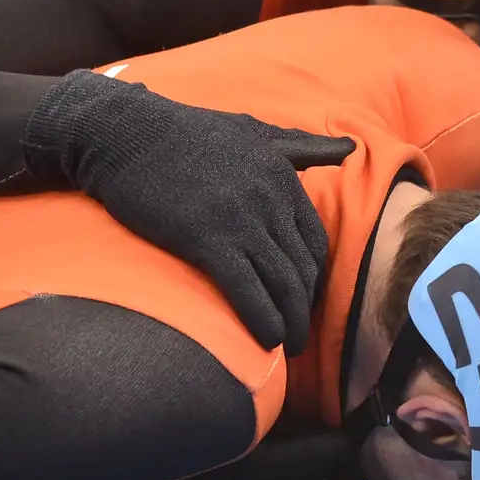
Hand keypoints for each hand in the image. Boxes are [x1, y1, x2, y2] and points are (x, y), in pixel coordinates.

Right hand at [20, 70, 354, 353]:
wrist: (126, 133)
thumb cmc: (186, 132)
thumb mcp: (253, 131)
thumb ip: (303, 146)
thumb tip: (353, 147)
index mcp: (283, 176)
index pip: (315, 239)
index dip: (314, 277)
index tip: (303, 300)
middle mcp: (270, 199)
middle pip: (302, 267)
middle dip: (304, 307)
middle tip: (299, 336)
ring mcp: (241, 219)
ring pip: (282, 282)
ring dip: (290, 322)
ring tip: (288, 348)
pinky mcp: (207, 238)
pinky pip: (247, 289)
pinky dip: (262, 319)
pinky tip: (266, 342)